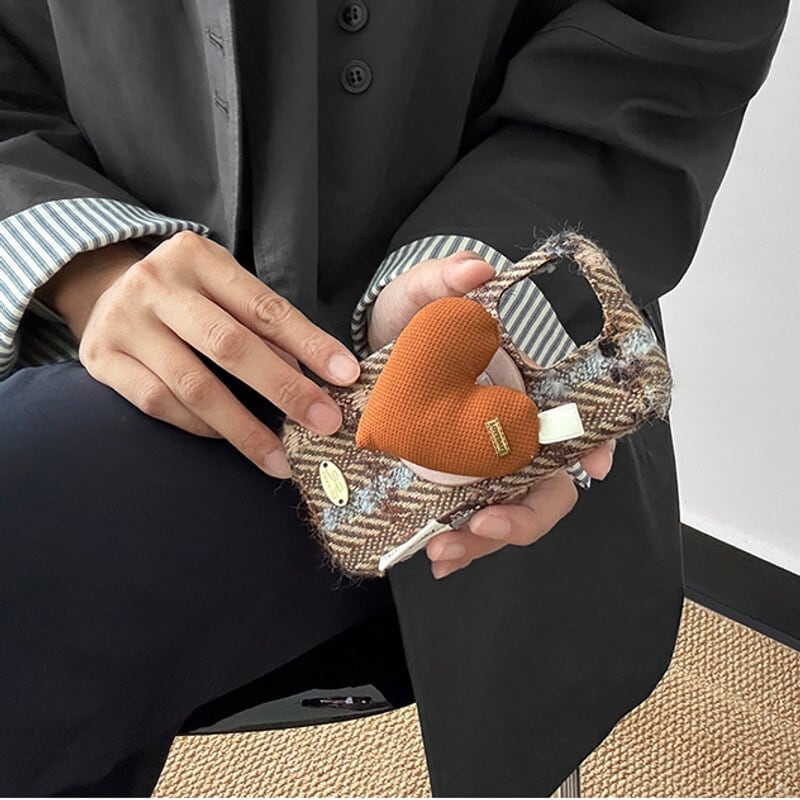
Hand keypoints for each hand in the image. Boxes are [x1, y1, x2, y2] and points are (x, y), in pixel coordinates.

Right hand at [45, 232, 360, 476]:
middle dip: (284, 389)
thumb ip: (263, 323)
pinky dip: (201, 426)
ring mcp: (124, 322)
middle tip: (324, 423)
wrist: (103, 289)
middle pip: (230, 345)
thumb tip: (315, 374)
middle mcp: (157, 284)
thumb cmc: (185, 295)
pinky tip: (230, 439)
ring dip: (244, 427)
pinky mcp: (100, 360)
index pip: (264, 307)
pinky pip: (159, 403)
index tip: (345, 375)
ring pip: (193, 384)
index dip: (309, 343)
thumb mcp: (224, 289)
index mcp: (198, 257)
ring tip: (280, 455)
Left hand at [367, 250, 615, 579]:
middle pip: (546, 487)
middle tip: (483, 527)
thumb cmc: (415, 318)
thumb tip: (474, 269)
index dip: (594, 445)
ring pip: (506, 514)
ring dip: (481, 542)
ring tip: (442, 552)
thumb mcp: (424, 293)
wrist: (377, 343)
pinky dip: (457, 544)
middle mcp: (514, 431)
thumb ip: (445, 279)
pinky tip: (434, 557)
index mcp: (523, 388)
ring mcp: (484, 459)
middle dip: (523, 518)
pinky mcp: (451, 479)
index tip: (590, 465)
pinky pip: (466, 520)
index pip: (578, 420)